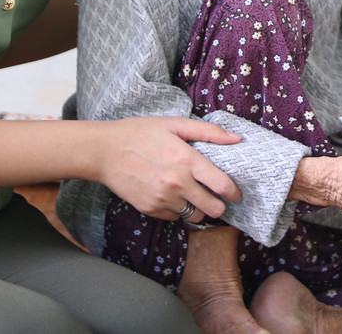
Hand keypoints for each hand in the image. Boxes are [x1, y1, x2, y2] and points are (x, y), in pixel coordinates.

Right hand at [99, 116, 242, 222]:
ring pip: (193, 216)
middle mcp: (177, 183)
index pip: (222, 185)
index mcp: (187, 160)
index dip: (235, 193)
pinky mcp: (149, 209)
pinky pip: (173, 217)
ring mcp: (162, 199)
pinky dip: (177, 210)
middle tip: (217, 198)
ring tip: (194, 196)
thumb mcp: (175, 124)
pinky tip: (172, 196)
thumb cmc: (140, 133)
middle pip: (212, 209)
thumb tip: (236, 139)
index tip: (236, 194)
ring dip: (198, 209)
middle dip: (219, 205)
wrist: (104, 151)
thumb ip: (208, 132)